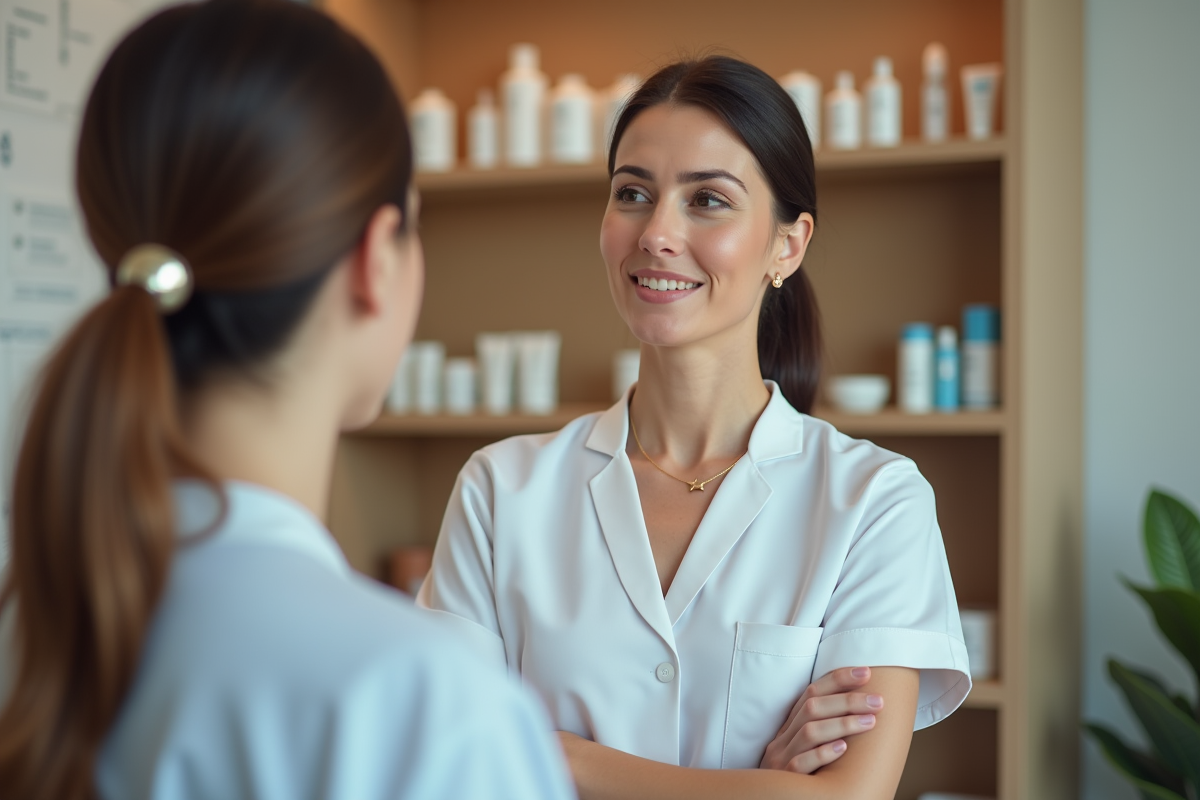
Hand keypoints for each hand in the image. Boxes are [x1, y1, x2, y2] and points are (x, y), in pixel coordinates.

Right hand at [758, 666, 883, 773]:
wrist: (765, 798)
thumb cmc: (795, 774)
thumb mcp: (801, 747)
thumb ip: (821, 729)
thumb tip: (860, 708)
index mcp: (789, 725)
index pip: (811, 692)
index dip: (838, 678)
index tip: (866, 672)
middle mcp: (783, 737)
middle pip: (813, 707)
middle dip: (848, 699)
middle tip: (878, 700)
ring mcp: (781, 757)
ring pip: (810, 731)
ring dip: (843, 723)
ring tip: (870, 721)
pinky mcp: (784, 777)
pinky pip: (801, 763)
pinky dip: (823, 753)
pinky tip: (843, 748)